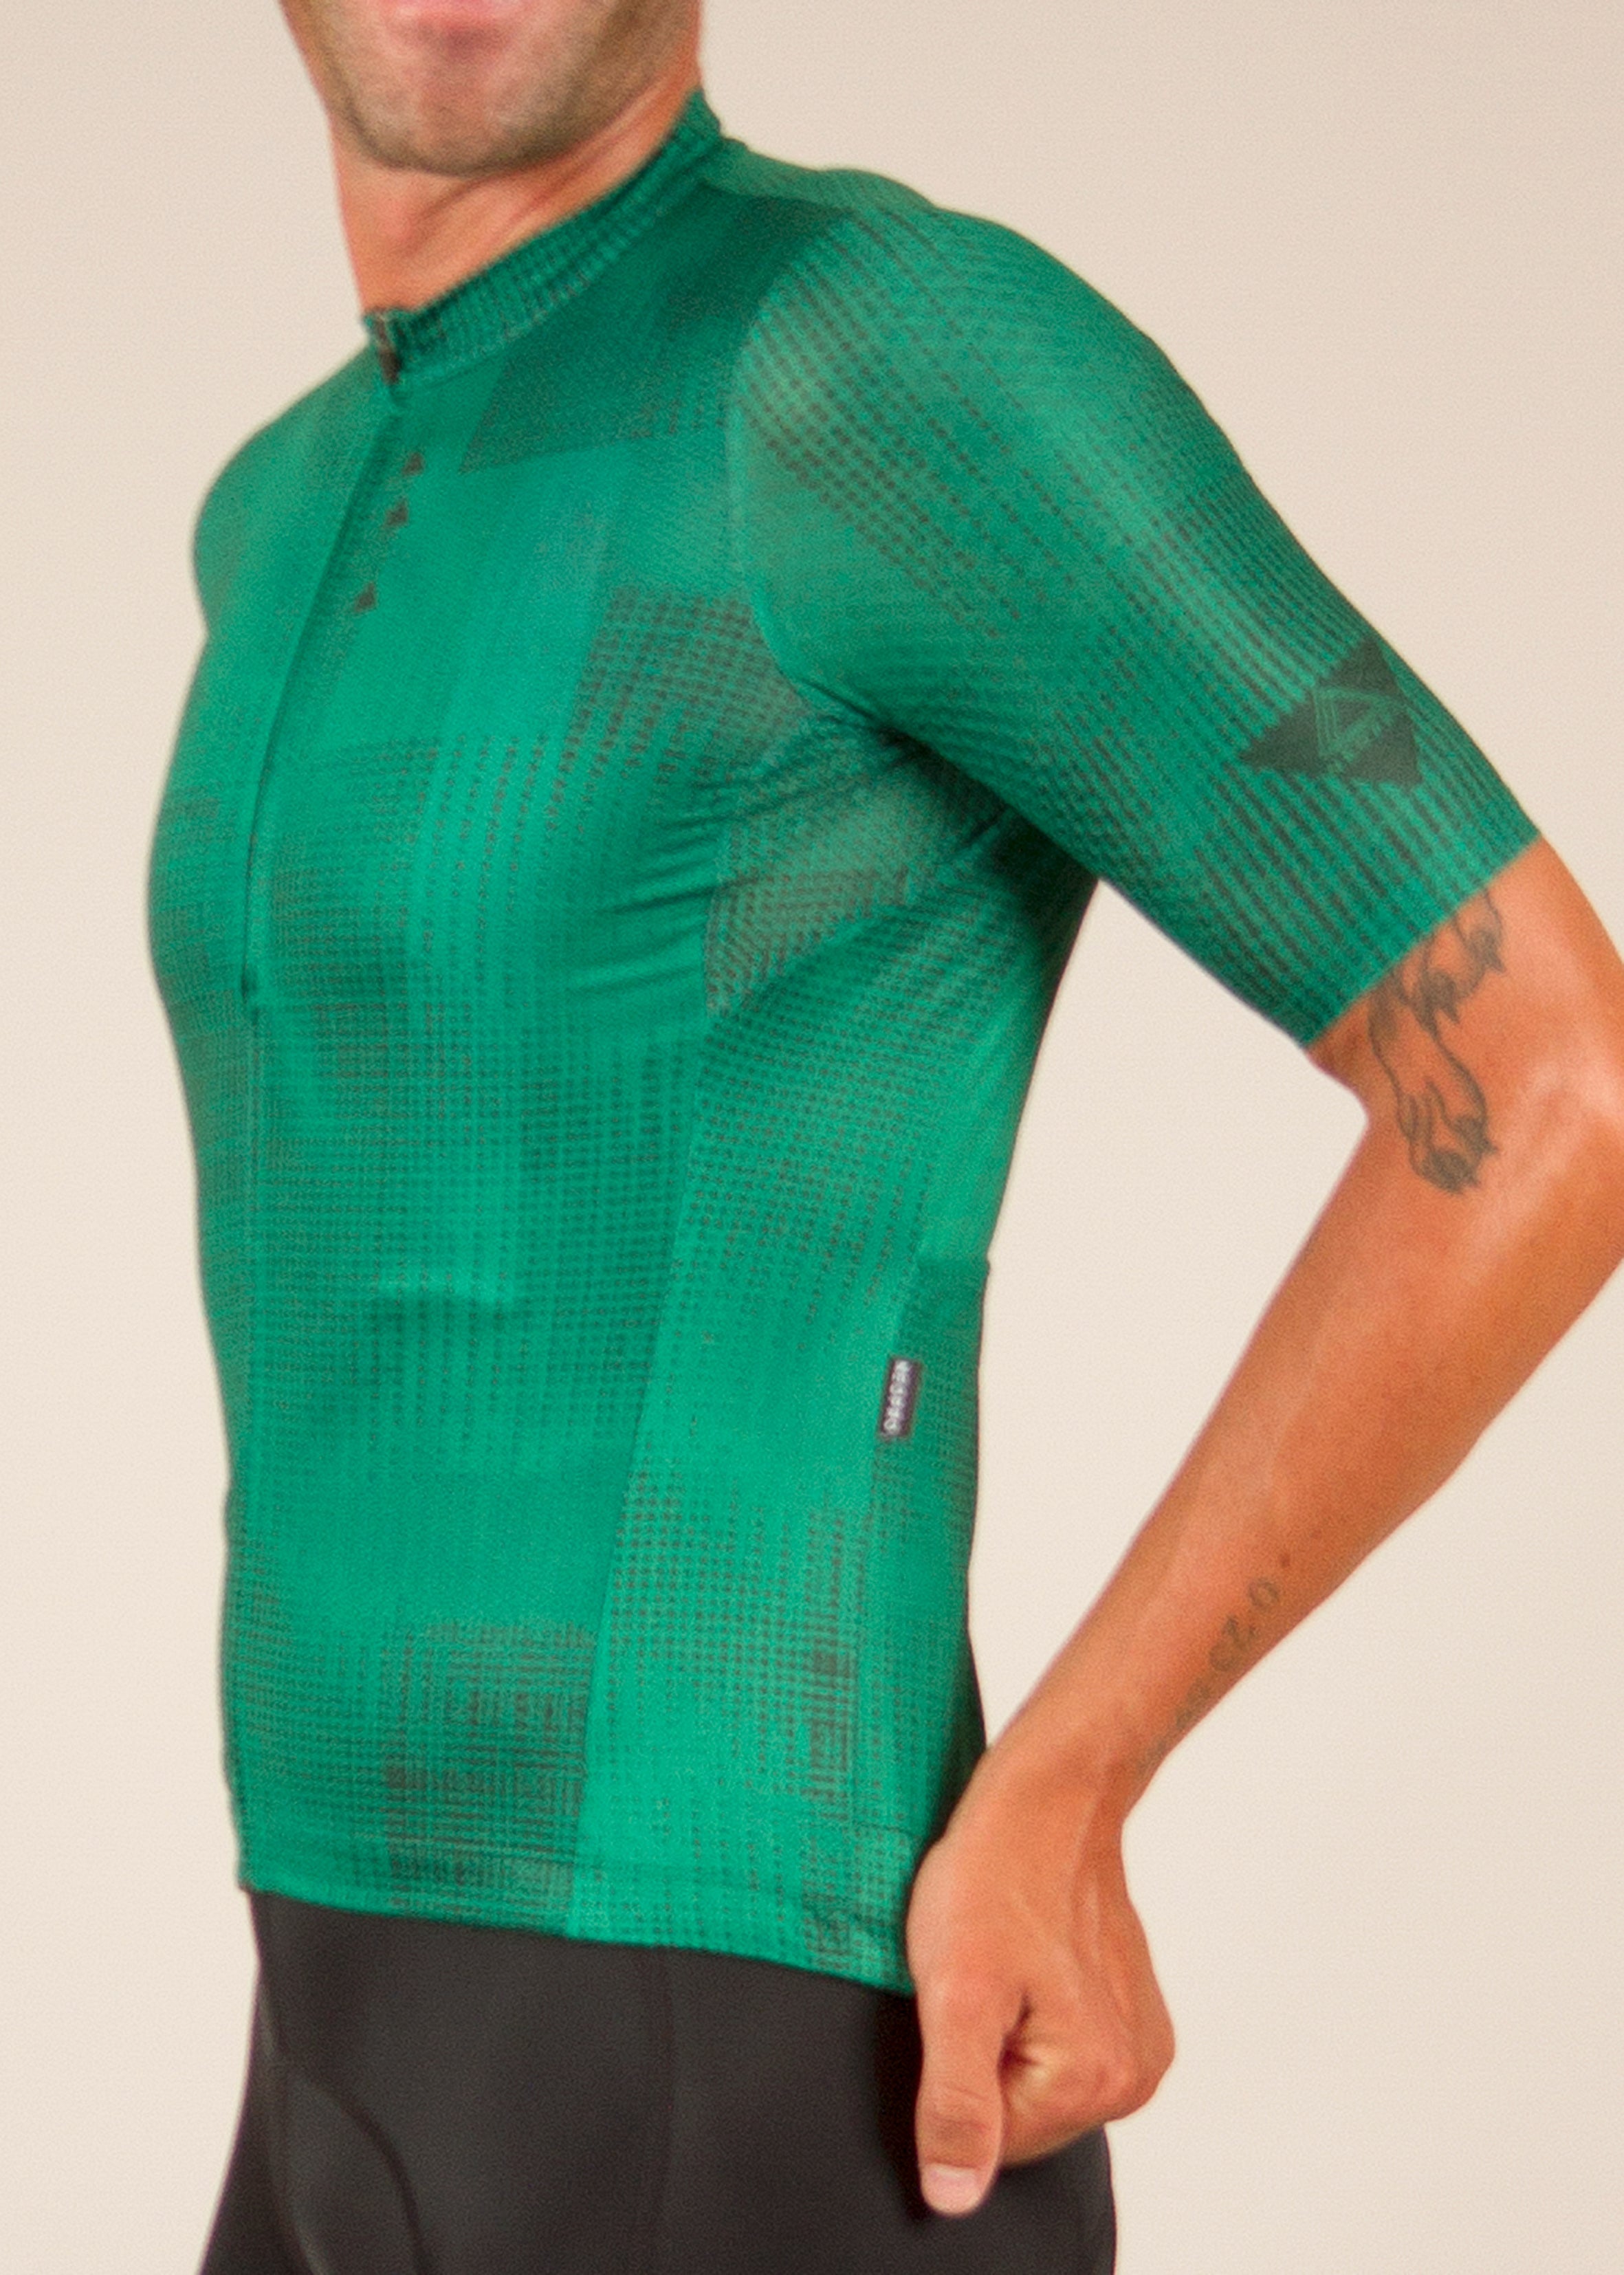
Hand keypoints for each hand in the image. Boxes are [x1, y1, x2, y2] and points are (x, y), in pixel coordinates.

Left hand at [903, 1764, 1173, 2216]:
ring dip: (1004, 2033)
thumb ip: (955, 2103)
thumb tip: (956, 2196)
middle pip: (1020, 2119)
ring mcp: (1139, 2043)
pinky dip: (1029, 2012)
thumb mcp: (952, 1991)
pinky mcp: (1130, 2011)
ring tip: (1000, 1961)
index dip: (951, 2078)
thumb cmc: (997, 1873)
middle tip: (977, 1977)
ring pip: (1035, 2082)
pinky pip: (1058, 2046)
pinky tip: (1024, 1956)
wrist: (1051, 1794)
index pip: (991, 2147)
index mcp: (1094, 2081)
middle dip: (981, 2058)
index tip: (959, 2004)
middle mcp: (1134, 2075)